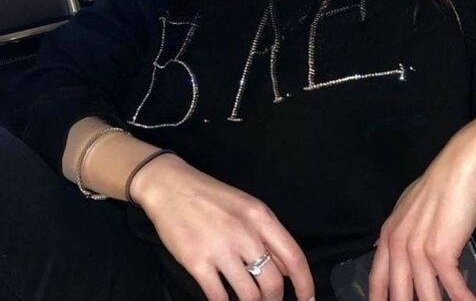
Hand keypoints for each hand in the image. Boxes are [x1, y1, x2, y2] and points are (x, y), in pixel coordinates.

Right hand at [131, 154, 314, 300]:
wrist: (170, 186)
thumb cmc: (210, 196)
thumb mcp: (246, 206)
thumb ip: (266, 235)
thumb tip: (285, 270)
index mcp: (260, 216)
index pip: (294, 257)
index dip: (305, 285)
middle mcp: (244, 232)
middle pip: (273, 283)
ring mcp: (220, 248)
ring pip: (249, 296)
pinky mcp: (196, 262)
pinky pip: (219, 297)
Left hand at [368, 134, 475, 300]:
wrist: (459, 167)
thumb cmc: (440, 188)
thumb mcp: (410, 210)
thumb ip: (401, 232)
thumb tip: (396, 252)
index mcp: (389, 235)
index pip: (378, 279)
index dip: (378, 299)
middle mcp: (398, 244)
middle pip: (398, 293)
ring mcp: (417, 248)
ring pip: (425, 296)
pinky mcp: (440, 250)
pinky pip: (452, 286)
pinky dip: (463, 299)